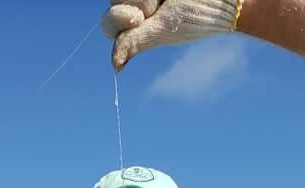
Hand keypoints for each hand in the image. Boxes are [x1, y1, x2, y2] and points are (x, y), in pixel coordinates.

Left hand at [103, 0, 241, 69]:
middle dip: (135, 3)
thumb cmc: (196, 15)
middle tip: (158, 3)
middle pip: (114, 2)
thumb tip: (115, 66)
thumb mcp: (162, 31)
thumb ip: (135, 42)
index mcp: (136, 23)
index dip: (118, 18)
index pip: (108, 23)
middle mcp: (137, 4)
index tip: (140, 17)